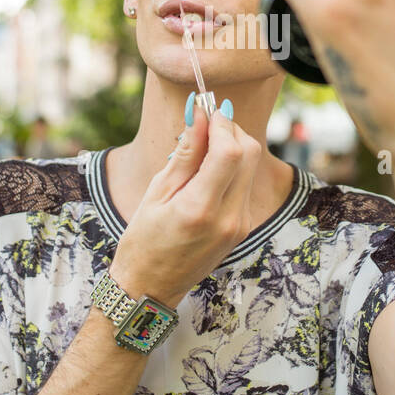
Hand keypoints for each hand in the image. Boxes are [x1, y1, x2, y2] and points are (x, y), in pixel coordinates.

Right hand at [108, 99, 261, 308]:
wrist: (150, 287)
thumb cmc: (143, 240)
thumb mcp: (156, 192)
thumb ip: (185, 153)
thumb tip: (200, 115)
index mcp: (201, 209)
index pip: (230, 151)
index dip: (221, 123)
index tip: (206, 107)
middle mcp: (229, 218)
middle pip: (249, 153)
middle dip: (231, 128)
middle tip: (206, 121)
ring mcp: (240, 225)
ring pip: (251, 166)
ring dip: (233, 145)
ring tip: (202, 144)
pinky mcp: (243, 227)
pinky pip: (244, 184)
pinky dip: (232, 167)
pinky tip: (208, 168)